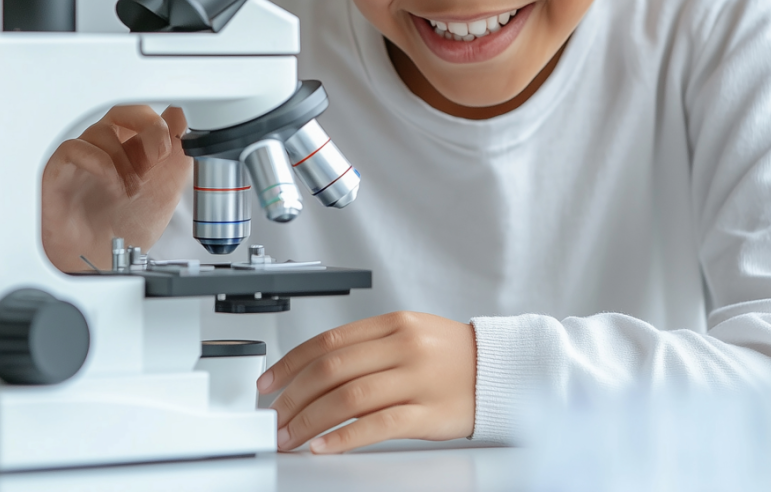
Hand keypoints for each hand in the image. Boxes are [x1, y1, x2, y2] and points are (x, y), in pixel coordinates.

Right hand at [40, 105, 189, 271]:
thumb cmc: (126, 228)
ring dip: (124, 161)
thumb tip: (184, 118)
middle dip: (148, 126)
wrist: (101, 261)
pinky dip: (98, 162)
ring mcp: (84, 157)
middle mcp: (108, 149)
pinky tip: (111, 184)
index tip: (179, 141)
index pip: (149, 116)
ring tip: (129, 190)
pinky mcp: (60, 169)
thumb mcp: (167, 190)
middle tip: (159, 154)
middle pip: (125, 111)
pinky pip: (75, 148)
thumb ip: (180, 155)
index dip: (166, 123)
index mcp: (134, 149)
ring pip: (103, 131)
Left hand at [260, 311, 476, 452]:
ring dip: (310, 420)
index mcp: (394, 324)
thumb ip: (368, 346)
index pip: (327, 341)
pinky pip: (378, 425)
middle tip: (274, 418)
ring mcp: (416, 379)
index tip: (268, 384)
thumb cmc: (452, 357)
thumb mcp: (411, 334)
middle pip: (331, 370)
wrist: (502, 371)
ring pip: (348, 397)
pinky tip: (325, 446)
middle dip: (293, 397)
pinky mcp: (428, 412)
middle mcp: (403, 346)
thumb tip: (315, 371)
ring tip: (290, 436)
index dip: (289, 363)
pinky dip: (345, 437)